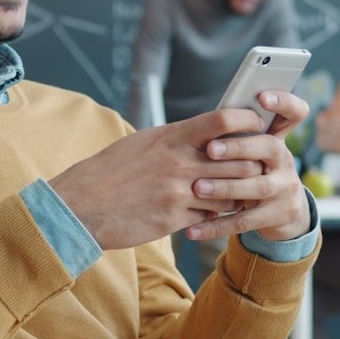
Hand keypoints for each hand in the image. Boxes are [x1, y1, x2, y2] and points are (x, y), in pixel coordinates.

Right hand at [50, 106, 285, 250]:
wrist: (81, 206)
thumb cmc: (110, 171)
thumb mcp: (143, 143)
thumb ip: (175, 139)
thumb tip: (203, 133)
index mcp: (172, 137)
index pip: (224, 120)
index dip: (248, 123)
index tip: (257, 127)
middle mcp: (179, 161)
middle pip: (238, 159)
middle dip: (252, 164)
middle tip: (259, 166)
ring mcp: (178, 192)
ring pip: (231, 191)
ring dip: (239, 193)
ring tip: (242, 192)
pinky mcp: (174, 218)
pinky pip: (211, 216)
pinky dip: (216, 215)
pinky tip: (213, 213)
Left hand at [188, 90, 312, 242]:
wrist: (281, 214)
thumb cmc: (252, 172)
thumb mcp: (250, 152)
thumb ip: (236, 135)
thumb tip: (209, 118)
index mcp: (277, 138)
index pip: (293, 113)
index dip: (284, 102)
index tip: (263, 97)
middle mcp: (285, 160)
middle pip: (268, 148)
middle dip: (238, 147)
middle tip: (211, 149)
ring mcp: (285, 188)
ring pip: (257, 186)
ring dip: (225, 187)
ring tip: (198, 188)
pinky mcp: (279, 215)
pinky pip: (245, 220)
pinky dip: (217, 225)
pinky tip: (193, 230)